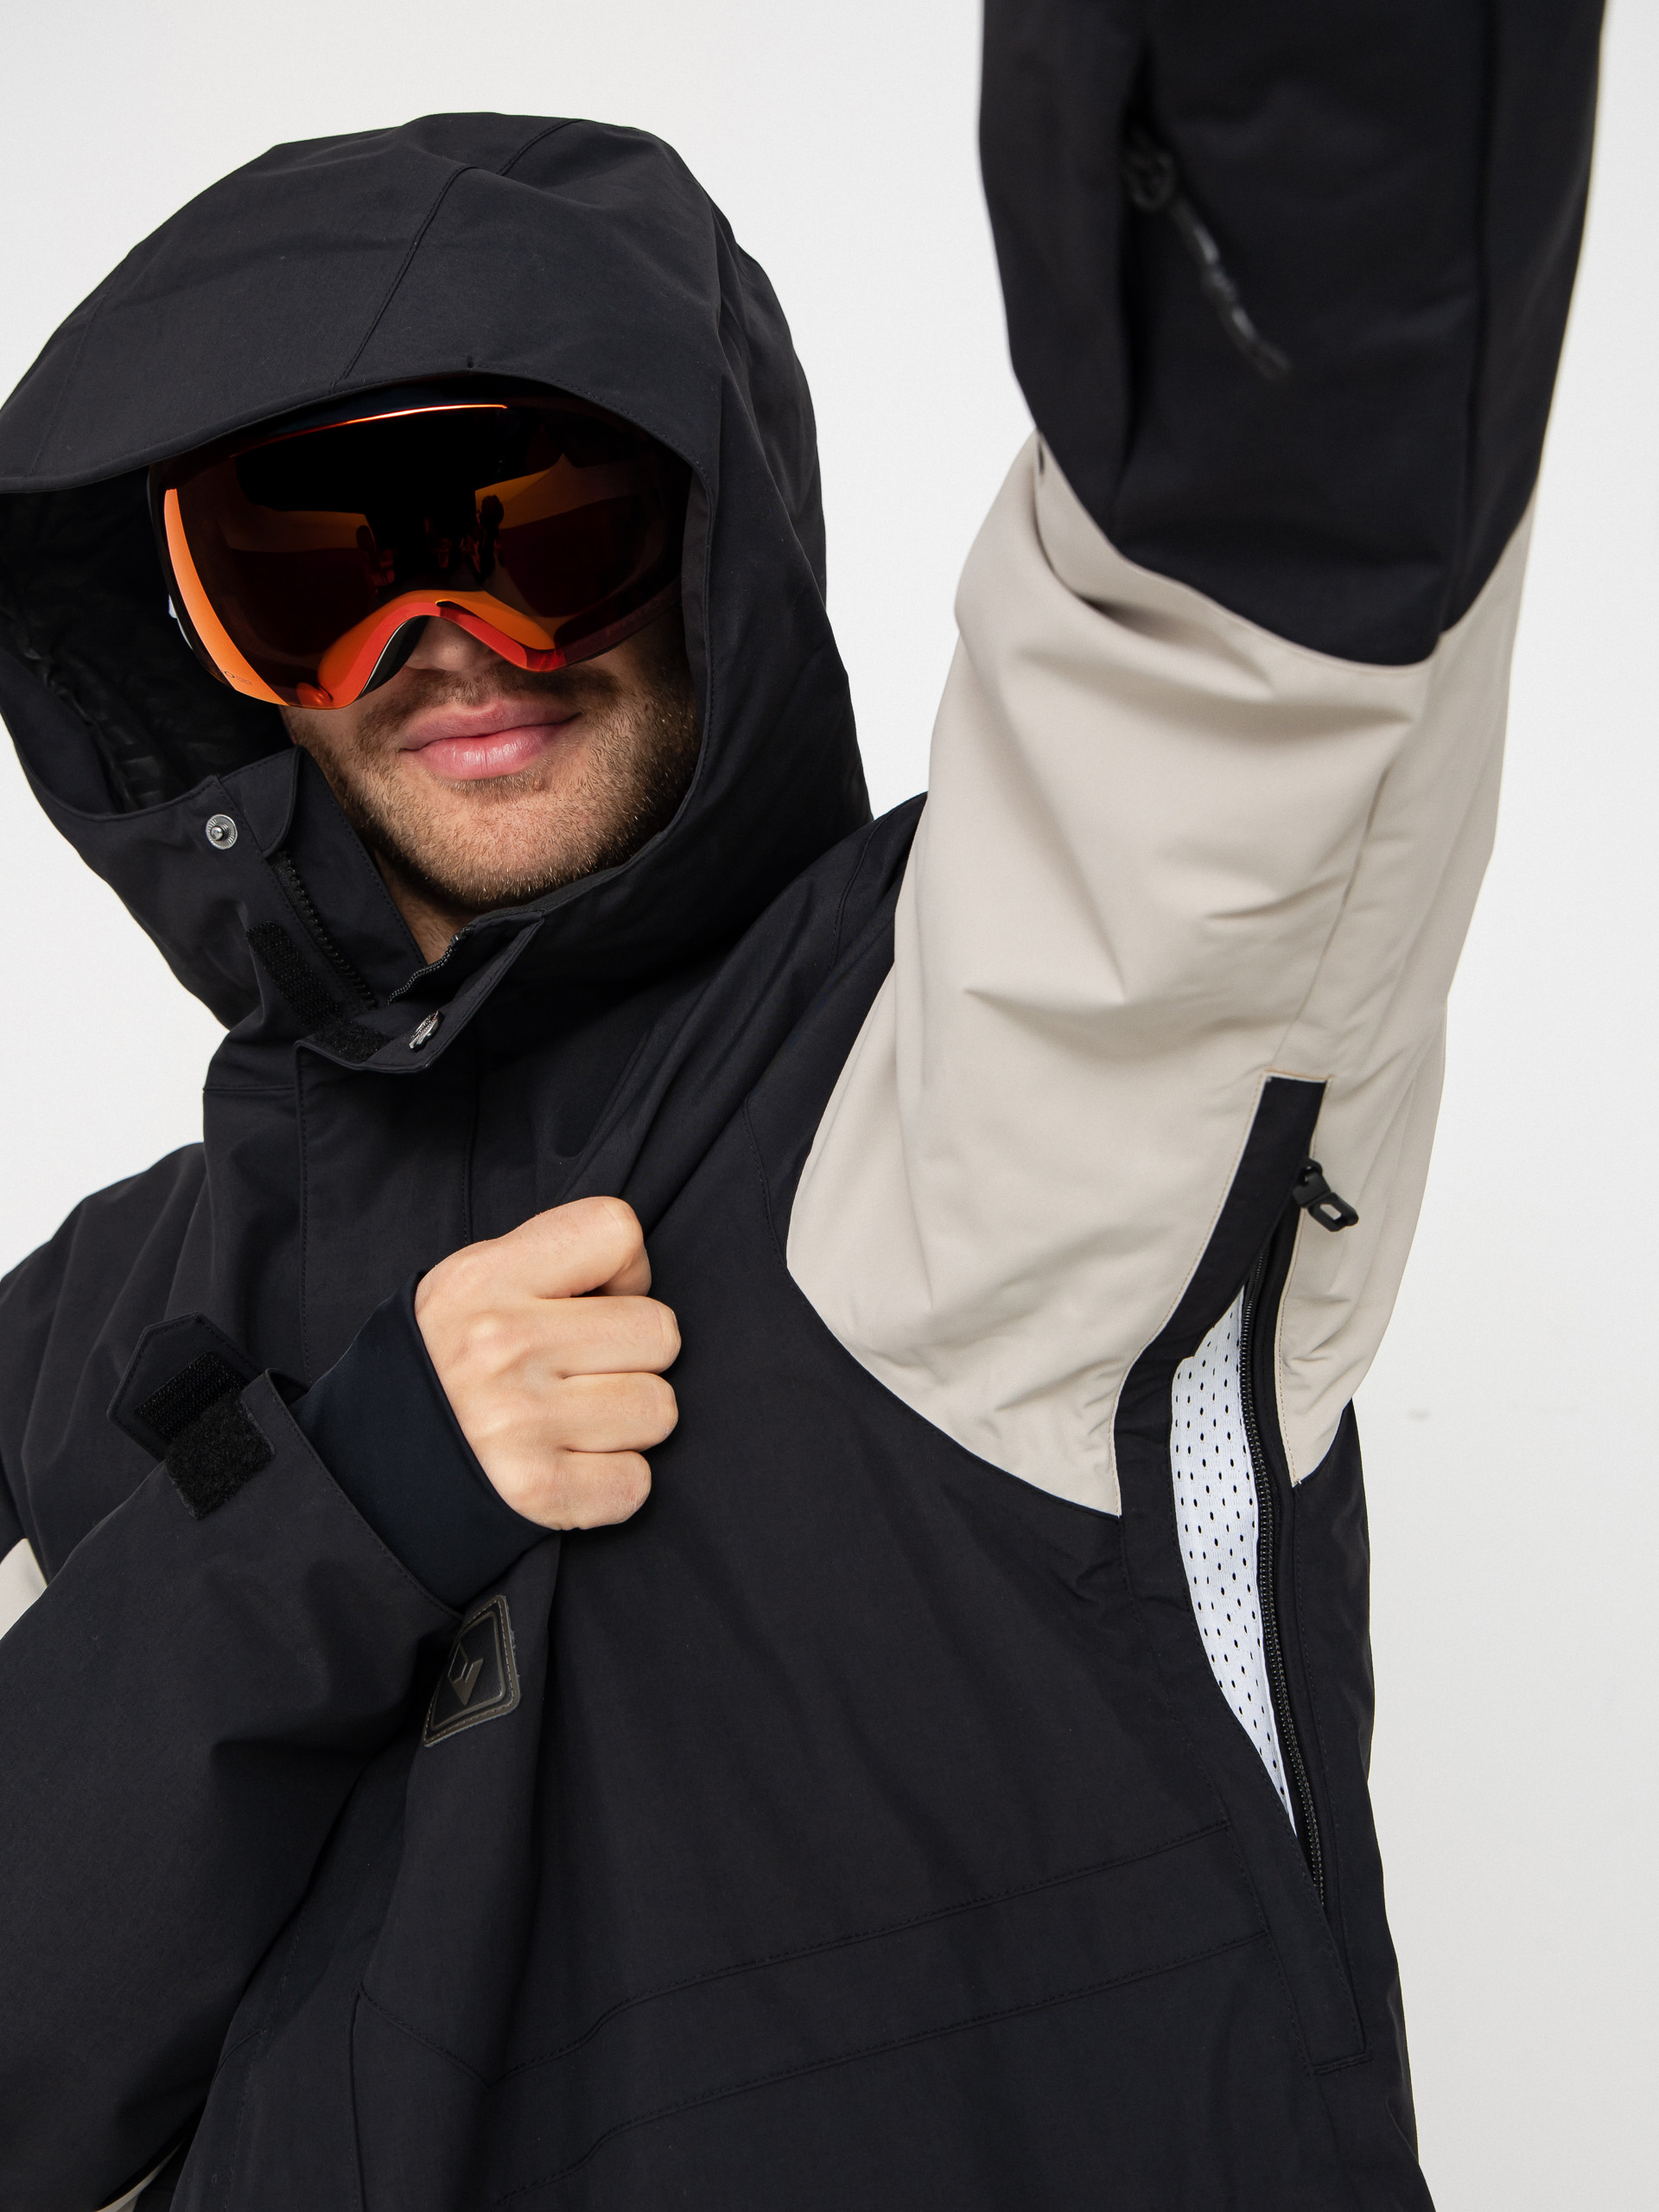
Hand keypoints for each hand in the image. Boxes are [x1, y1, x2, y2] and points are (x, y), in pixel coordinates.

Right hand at [414, 1196, 678, 1530]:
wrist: (366, 1473)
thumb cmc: (442, 1369)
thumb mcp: (467, 1288)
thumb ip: (545, 1264)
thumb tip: (636, 1276)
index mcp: (484, 1279)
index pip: (617, 1233)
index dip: (627, 1272)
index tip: (598, 1303)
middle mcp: (502, 1346)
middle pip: (659, 1331)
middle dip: (634, 1357)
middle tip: (582, 1375)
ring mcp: (519, 1422)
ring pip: (659, 1409)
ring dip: (628, 1423)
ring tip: (572, 1422)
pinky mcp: (534, 1492)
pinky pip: (636, 1483)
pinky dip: (613, 1485)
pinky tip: (569, 1470)